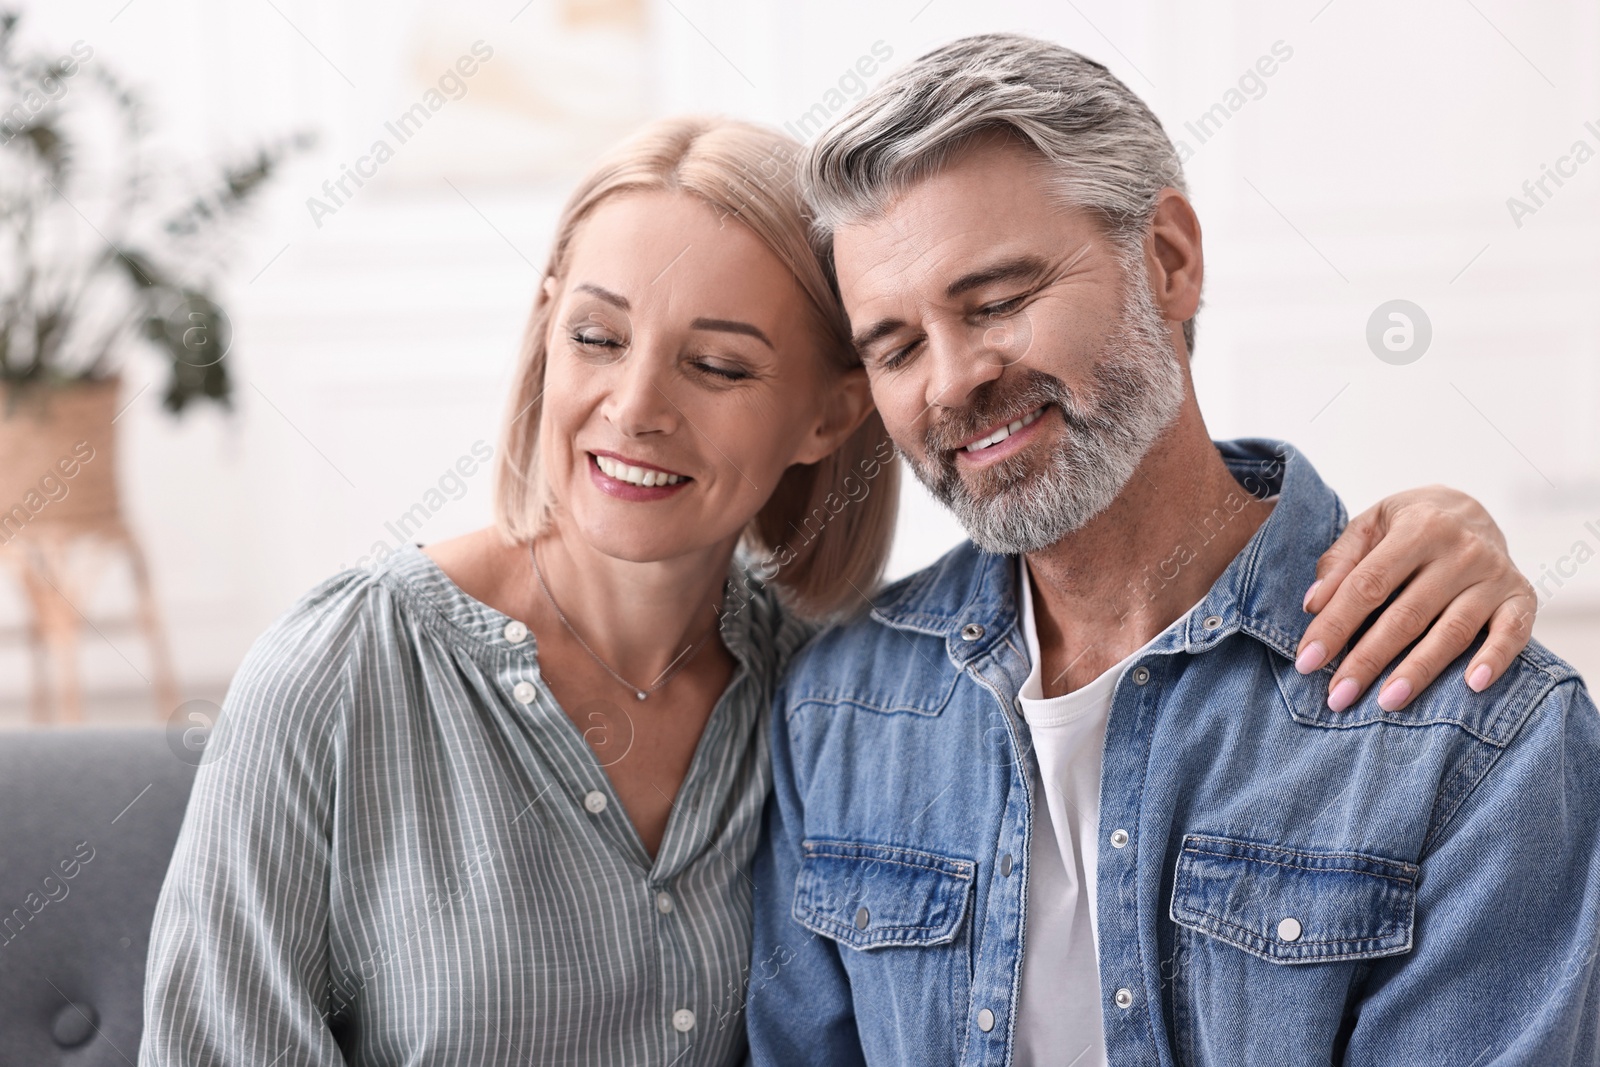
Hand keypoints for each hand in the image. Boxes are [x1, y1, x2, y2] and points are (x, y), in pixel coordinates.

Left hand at [1293, 485, 1534, 711]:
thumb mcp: (1369, 526)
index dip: (1335, 624)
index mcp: (1418, 527)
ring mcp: (1495, 575)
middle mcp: (1461, 550)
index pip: (1368, 584)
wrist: (1471, 508)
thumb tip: (1313, 604)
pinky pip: (1513, 632)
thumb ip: (1340, 562)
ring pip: (1452, 631)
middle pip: (1407, 615)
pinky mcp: (1522, 596)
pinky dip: (1495, 659)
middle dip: (1368, 659)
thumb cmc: (1407, 524)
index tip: (1307, 662)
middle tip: (1337, 696)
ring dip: (1419, 671)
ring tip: (1386, 703)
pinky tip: (1472, 686)